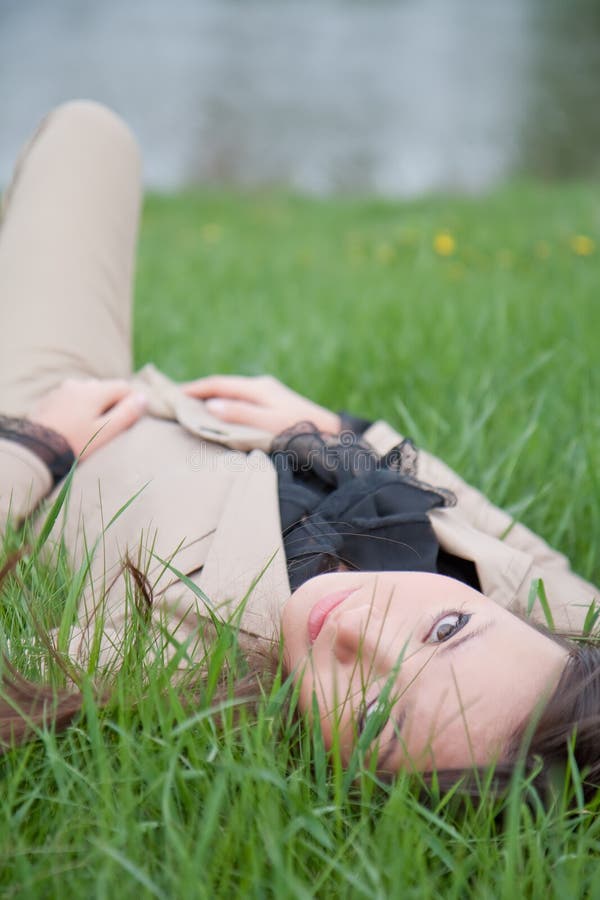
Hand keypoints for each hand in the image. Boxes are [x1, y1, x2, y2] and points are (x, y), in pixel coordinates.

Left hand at [29, 378, 146, 457]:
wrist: (34, 450)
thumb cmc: (74, 444)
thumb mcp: (105, 432)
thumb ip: (127, 414)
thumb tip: (144, 398)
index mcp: (95, 390)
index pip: (124, 387)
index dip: (131, 403)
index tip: (129, 421)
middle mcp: (78, 384)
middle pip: (105, 389)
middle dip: (111, 405)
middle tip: (108, 429)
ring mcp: (61, 391)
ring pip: (86, 394)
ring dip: (93, 406)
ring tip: (89, 429)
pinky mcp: (48, 400)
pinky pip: (70, 400)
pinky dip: (76, 409)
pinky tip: (72, 428)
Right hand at [183, 374, 340, 435]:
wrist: (331, 434)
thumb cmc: (299, 430)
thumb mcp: (268, 423)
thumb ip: (240, 414)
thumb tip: (211, 405)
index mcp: (258, 387)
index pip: (218, 384)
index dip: (195, 388)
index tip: (173, 394)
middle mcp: (261, 385)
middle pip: (223, 385)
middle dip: (199, 390)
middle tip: (176, 398)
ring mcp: (268, 393)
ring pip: (231, 392)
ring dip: (211, 397)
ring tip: (191, 406)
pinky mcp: (272, 403)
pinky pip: (240, 399)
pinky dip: (224, 403)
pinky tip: (218, 413)